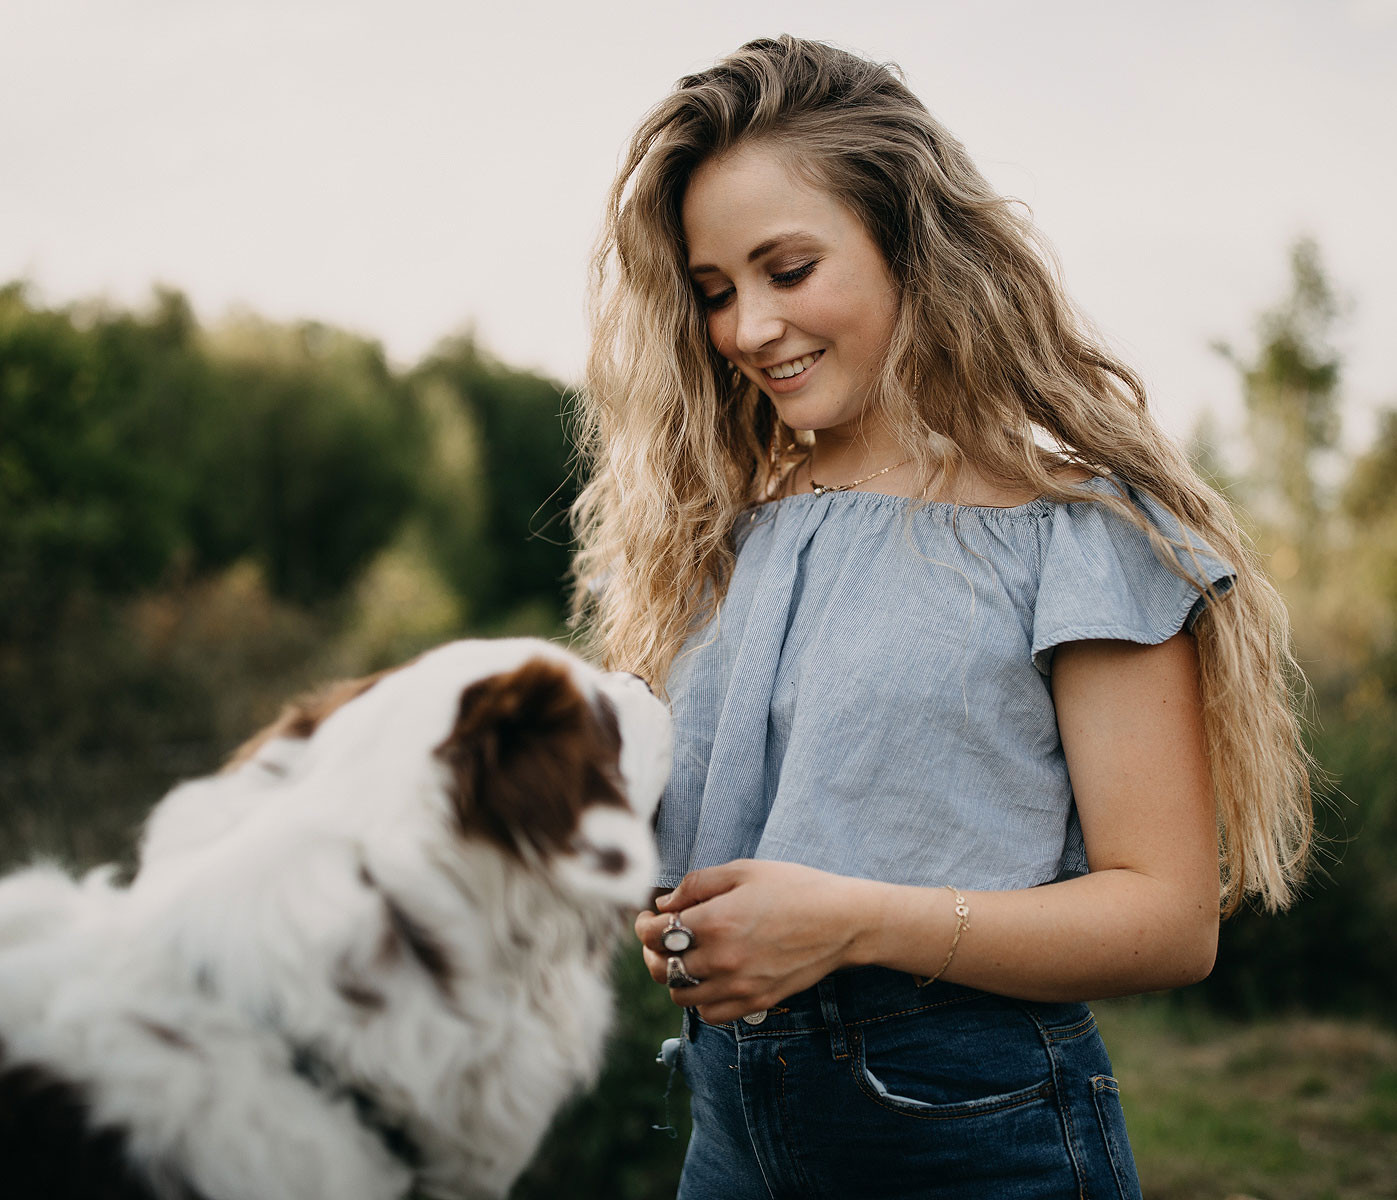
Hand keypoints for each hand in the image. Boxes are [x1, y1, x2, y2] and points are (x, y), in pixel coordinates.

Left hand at [633, 859, 872, 1023]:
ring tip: (686, 957)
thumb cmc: (795, 888)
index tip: (648, 918)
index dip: (643, 925)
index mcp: (716, 921)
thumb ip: (697, 885)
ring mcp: (739, 986)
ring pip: (681, 996)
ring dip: (675, 977)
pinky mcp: (755, 1002)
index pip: (655, 935)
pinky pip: (710, 1015)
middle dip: (652, 951)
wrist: (842, 922)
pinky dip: (700, 1000)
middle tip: (660, 938)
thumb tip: (664, 904)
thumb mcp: (743, 870)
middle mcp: (722, 959)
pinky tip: (709, 978)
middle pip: (661, 968)